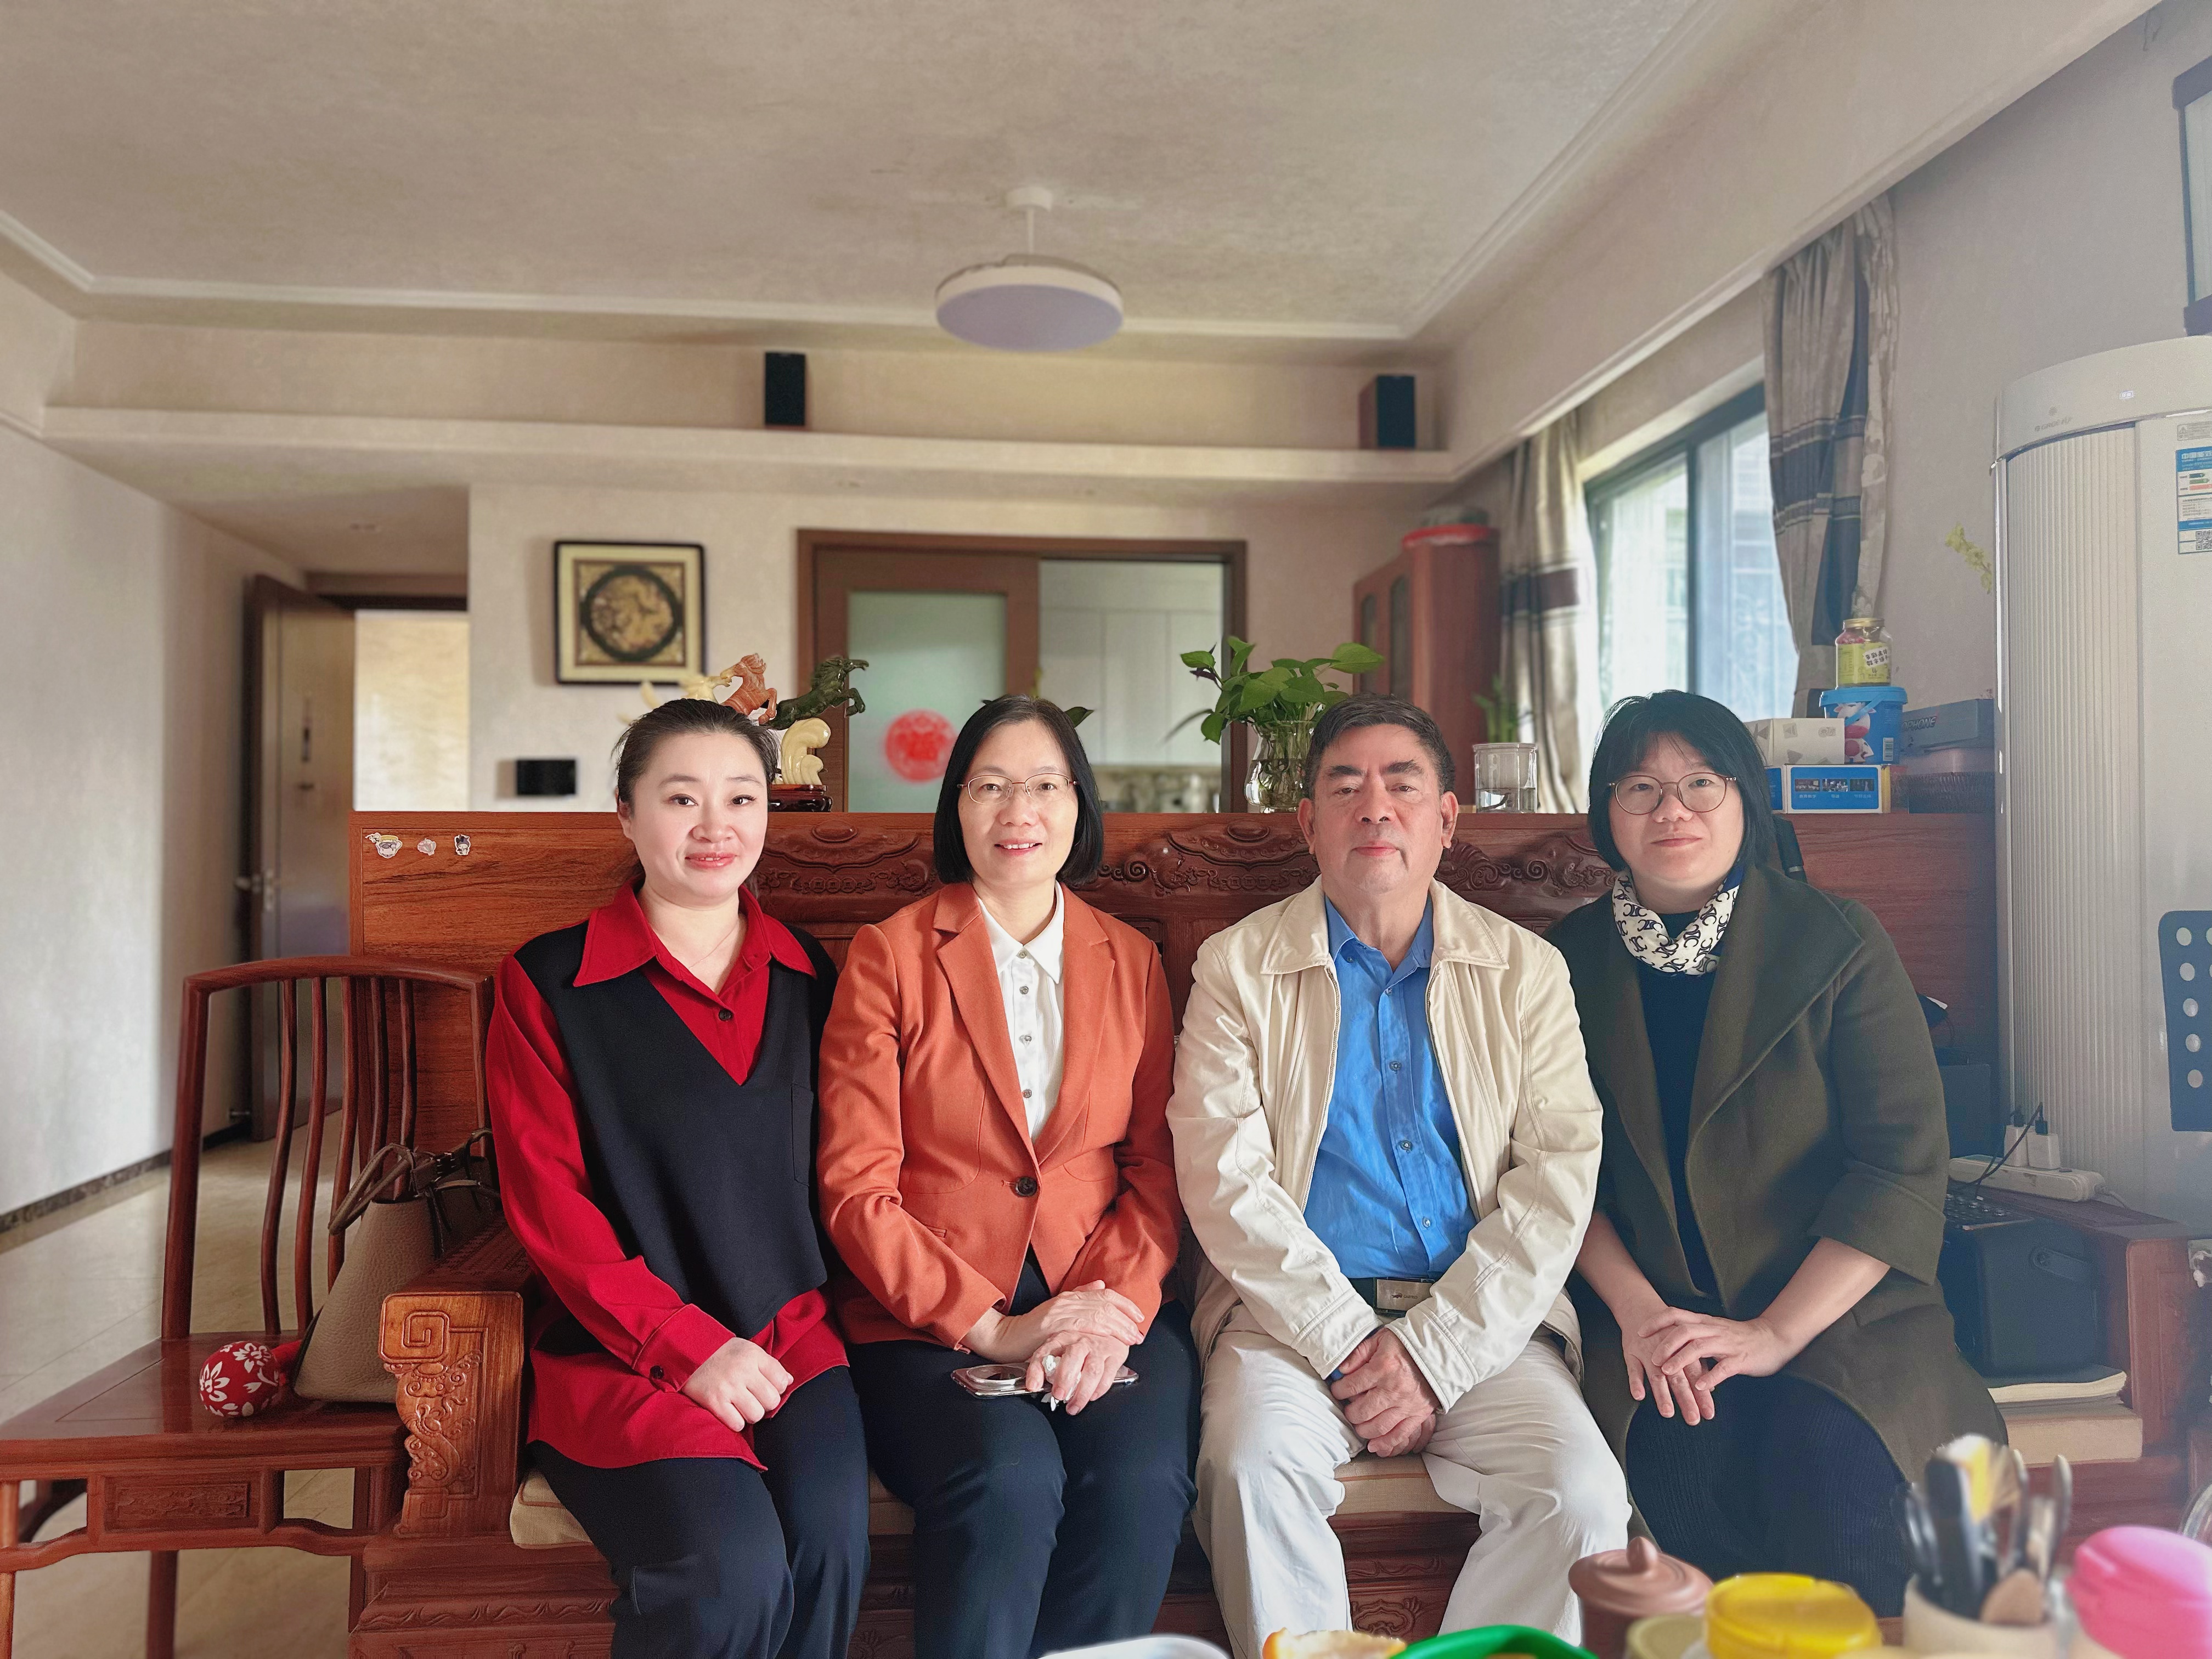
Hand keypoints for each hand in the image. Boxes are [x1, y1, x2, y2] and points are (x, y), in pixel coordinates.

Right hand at [680, 1337, 791, 1432]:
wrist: (686, 1352)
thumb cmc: (720, 1352)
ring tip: (741, 1406)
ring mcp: (728, 1387)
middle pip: (772, 1400)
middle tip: (753, 1399)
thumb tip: (789, 1381)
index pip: (782, 1380)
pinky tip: (729, 1412)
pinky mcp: (714, 1402)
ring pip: (756, 1414)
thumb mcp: (747, 1350)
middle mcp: (743, 1371)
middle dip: (765, 1404)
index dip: (777, 1388)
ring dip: (750, 1414)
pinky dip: (735, 1422)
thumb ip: (769, 1365)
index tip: (766, 1388)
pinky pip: (737, 1423)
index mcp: (753, 1355)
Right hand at [963, 1280, 1144, 1362]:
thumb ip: (1078, 1297)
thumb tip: (1100, 1285)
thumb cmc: (1031, 1331)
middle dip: (1126, 1318)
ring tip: (1131, 1339)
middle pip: (1105, 1304)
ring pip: (1098, 1314)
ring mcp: (1060, 1312)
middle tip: (1139, 1332)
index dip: (1124, 1304)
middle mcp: (1067, 1301)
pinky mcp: (1053, 1326)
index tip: (1139, 1316)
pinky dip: (1100, 1331)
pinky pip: (1082, 1326)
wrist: (1004, 1338)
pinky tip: (1111, 1338)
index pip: (1104, 1295)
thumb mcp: (1056, 1310)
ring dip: (1118, 1327)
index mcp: (1069, 1296)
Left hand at [1022, 1331, 1131, 1412]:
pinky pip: (1108, 1375)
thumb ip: (1045, 1364)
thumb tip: (1034, 1385)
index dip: (1037, 1369)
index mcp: (1063, 1338)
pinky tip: (1091, 1397)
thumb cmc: (1081, 1342)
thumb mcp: (1059, 1348)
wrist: (1109, 1328)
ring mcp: (1099, 1348)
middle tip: (1058, 1395)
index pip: (1046, 1352)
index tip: (1033, 1385)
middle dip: (1065, 1379)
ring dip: (1082, 1392)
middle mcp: (1081, 1341)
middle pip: (1073, 1358)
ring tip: (1073, 1406)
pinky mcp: (1115, 1355)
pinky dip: (1099, 1390)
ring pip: (1092, 1371)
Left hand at [1330, 1328, 1439, 1456]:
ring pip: (1378, 1427)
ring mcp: (1407, 1405)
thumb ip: (1359, 1354)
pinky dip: (1385, 1444)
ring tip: (1359, 1423)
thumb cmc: (1408, 1344)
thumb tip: (1341, 1370)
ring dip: (1363, 1429)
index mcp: (1382, 1368)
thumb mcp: (1380, 1339)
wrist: (1440, 1352)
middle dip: (1350, 1412)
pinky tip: (1374, 1446)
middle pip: (1362, 1411)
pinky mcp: (1418, 1415)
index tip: (1338, 1390)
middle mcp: (1394, 1389)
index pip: (1351, 1386)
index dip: (1339, 1390)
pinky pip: (1399, 1435)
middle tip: (1348, 1409)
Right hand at [1616, 1300, 1715, 1424]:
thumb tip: (1711, 1387)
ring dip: (1662, 1394)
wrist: (1641, 1309)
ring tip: (1667, 1412)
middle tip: (1693, 1418)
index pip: (1696, 1377)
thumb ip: (1698, 1367)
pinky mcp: (1631, 1353)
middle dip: (1686, 1399)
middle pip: (1679, 1379)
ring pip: (1657, 1376)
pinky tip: (1639, 1395)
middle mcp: (1668, 1354)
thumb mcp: (1685, 1345)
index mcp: (1683, 1352)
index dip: (1703, 1395)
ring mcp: (1648, 1354)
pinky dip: (1635, 1382)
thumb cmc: (1666, 1330)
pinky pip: (1633, 1369)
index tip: (1709, 1413)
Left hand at [1638, 1309, 1802, 1401]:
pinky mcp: (1741, 1359)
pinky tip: (1699, 1386)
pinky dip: (1710, 1376)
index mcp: (1705, 1323)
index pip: (1675, 1315)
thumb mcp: (1713, 1332)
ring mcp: (1727, 1344)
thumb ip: (1693, 1335)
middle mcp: (1714, 1330)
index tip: (1639, 1332)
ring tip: (1667, 1372)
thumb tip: (1667, 1342)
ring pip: (1700, 1347)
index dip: (1656, 1321)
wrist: (1773, 1338)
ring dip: (1681, 1360)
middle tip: (1652, 1359)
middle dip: (1665, 1344)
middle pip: (1684, 1331)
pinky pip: (1724, 1367)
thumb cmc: (1739, 1337)